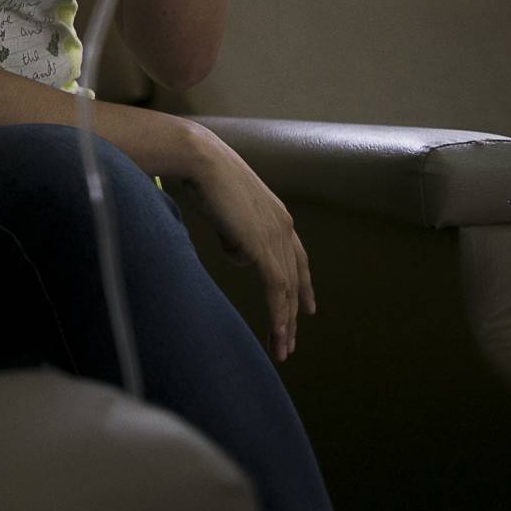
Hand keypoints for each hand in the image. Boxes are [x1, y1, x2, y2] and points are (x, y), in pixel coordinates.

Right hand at [180, 128, 315, 362]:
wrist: (203, 161)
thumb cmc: (206, 178)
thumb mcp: (227, 210)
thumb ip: (236, 234)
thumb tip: (239, 253)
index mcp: (279, 217)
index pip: (298, 258)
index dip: (303, 286)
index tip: (307, 308)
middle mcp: (285, 229)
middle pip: (295, 280)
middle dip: (293, 313)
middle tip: (291, 340)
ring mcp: (277, 238)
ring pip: (286, 291)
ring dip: (285, 324)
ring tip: (283, 349)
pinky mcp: (263, 247)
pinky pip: (276, 289)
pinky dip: (278, 315)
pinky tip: (277, 333)